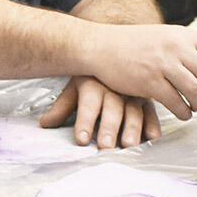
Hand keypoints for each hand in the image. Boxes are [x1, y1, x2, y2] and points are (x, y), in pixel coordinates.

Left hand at [39, 76, 160, 148]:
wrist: (113, 51)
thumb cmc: (91, 77)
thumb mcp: (74, 88)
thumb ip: (61, 108)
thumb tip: (44, 124)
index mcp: (93, 86)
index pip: (88, 104)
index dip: (84, 122)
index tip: (80, 139)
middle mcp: (114, 89)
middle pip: (111, 109)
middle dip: (108, 127)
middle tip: (105, 145)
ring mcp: (133, 93)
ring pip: (133, 112)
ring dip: (132, 128)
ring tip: (128, 144)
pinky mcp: (147, 98)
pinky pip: (152, 111)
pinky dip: (153, 124)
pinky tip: (152, 136)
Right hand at [84, 24, 196, 120]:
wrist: (99, 46)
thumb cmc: (130, 43)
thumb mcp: (164, 35)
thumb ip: (187, 48)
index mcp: (183, 36)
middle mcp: (175, 48)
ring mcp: (162, 65)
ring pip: (196, 92)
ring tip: (193, 106)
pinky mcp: (149, 82)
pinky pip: (177, 103)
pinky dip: (184, 112)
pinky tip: (181, 111)